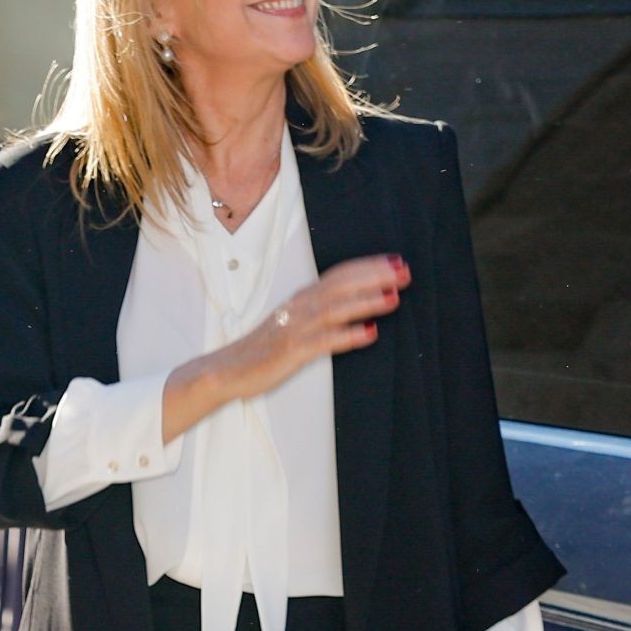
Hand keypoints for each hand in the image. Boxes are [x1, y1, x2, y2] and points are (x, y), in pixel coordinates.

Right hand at [192, 254, 405, 415]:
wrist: (226, 369)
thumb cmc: (262, 349)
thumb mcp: (293, 324)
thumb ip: (320, 314)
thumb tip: (354, 309)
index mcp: (302, 299)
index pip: (339, 274)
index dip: (368, 266)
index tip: (395, 261)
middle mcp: (299, 307)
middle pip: (341, 285)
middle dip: (374, 277)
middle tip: (404, 271)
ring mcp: (295, 328)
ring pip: (335, 308)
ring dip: (366, 301)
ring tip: (393, 296)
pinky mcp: (291, 350)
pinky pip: (324, 340)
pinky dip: (348, 335)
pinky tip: (369, 333)